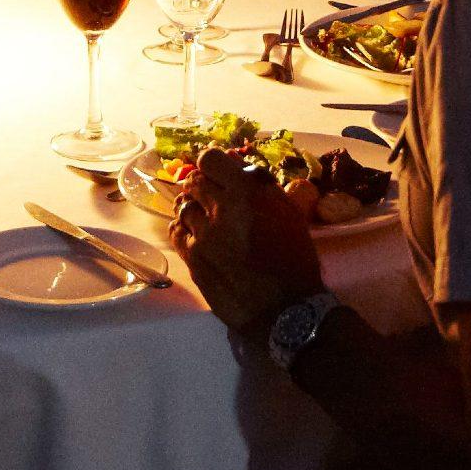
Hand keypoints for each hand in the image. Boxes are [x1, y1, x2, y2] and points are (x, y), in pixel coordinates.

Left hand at [171, 151, 325, 339]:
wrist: (285, 310)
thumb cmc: (294, 261)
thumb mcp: (289, 214)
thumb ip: (261, 186)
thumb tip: (236, 164)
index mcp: (248, 192)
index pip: (210, 159)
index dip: (214, 165)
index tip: (219, 174)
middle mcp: (221, 208)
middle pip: (194, 182)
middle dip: (204, 187)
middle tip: (216, 199)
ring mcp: (202, 235)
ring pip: (183, 206)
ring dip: (194, 209)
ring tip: (208, 221)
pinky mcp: (192, 259)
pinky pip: (176, 232)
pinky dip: (184, 229)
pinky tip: (196, 235)